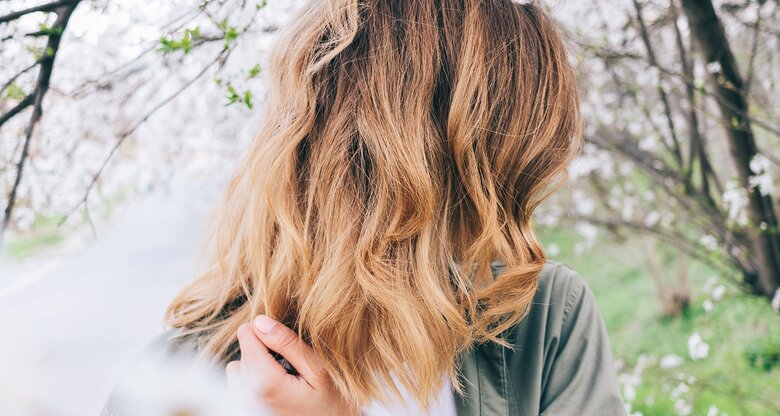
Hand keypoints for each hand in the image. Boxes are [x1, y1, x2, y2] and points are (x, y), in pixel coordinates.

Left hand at [226, 315, 359, 415]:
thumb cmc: (329, 403)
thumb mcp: (317, 370)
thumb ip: (288, 344)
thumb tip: (260, 321)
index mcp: (265, 382)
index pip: (246, 334)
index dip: (267, 331)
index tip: (285, 343)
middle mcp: (246, 394)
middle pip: (244, 349)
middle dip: (265, 350)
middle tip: (290, 367)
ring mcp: (243, 404)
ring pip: (239, 365)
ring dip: (257, 366)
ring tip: (282, 379)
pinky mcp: (243, 408)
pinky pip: (238, 382)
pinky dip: (253, 381)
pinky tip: (273, 389)